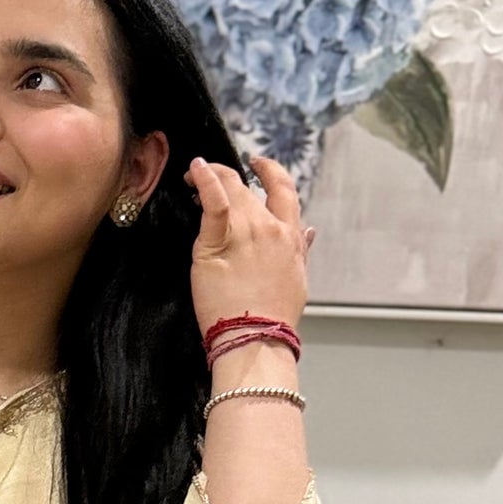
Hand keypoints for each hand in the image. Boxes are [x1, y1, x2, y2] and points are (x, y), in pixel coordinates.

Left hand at [185, 152, 313, 340]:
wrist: (257, 339)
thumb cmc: (274, 317)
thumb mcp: (297, 279)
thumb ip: (301, 251)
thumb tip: (308, 233)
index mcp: (290, 236)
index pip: (284, 190)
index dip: (269, 171)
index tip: (256, 164)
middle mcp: (271, 228)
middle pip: (250, 189)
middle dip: (229, 176)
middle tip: (208, 176)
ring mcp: (245, 233)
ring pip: (230, 189)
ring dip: (210, 177)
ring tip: (194, 177)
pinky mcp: (218, 244)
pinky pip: (214, 202)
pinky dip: (205, 180)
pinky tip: (195, 170)